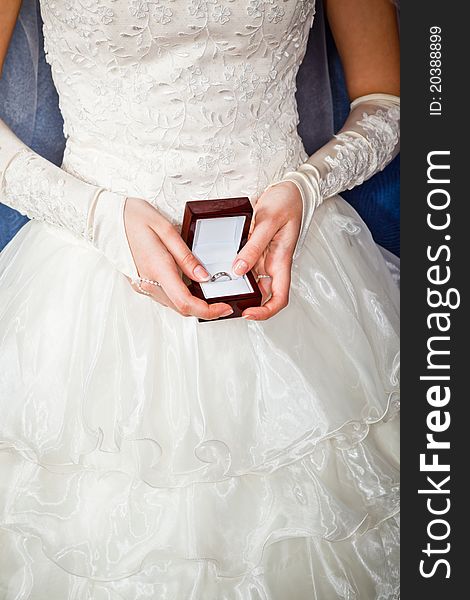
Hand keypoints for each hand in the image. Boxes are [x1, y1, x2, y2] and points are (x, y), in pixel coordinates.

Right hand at [124, 197, 232, 319]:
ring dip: (192, 304)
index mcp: (158, 269)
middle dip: (204, 310)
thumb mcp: (166, 229)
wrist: (106, 219)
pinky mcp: (139, 283)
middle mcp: (148, 283)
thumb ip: (186, 256)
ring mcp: (141, 285)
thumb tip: (203, 277)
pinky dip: (179, 297)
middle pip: (181, 308)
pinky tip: (189, 285)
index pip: (186, 302)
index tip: (224, 308)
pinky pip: (164, 297)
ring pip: (173, 305)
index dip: (208, 310)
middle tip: (221, 302)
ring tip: (208, 293)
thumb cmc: (134, 218)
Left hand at [231, 181, 301, 319]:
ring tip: (219, 288)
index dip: (266, 311)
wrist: (289, 189)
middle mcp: (273, 264)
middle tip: (226, 303)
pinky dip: (234, 270)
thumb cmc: (286, 203)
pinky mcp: (256, 250)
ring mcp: (264, 258)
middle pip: (262, 294)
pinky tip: (221, 268)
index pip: (279, 298)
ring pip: (251, 281)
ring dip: (238, 287)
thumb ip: (253, 246)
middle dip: (246, 302)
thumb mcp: (268, 222)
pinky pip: (245, 265)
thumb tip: (238, 269)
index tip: (249, 313)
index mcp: (281, 262)